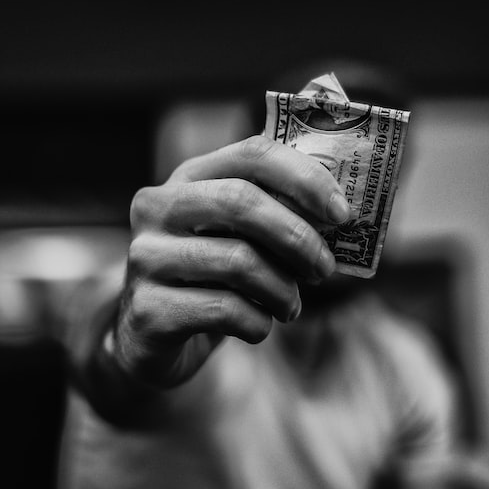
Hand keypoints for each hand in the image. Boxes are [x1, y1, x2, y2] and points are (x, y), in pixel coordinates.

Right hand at [109, 135, 350, 388]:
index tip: (342, 213)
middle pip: (241, 202)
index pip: (251, 154)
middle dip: (298, 238)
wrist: (150, 335)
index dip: (304, 178)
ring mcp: (145, 257)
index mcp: (187, 177)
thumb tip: (343, 210)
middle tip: (323, 268)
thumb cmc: (210, 276)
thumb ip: (277, 212)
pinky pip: (225, 311)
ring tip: (290, 306)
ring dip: (283, 290)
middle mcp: (157, 207)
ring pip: (239, 262)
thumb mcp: (237, 236)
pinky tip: (259, 326)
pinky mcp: (148, 309)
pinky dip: (259, 323)